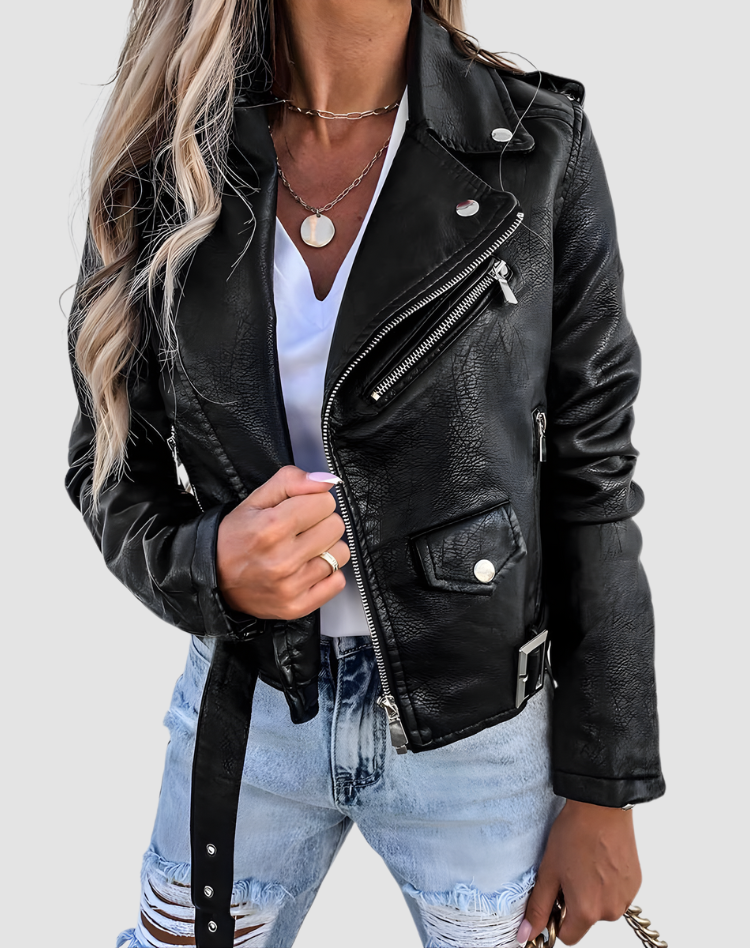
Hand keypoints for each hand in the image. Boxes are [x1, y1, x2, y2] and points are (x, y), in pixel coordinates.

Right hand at [216, 465, 350, 619]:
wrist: (212, 578)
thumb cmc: (234, 538)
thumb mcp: (255, 500)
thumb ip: (291, 481)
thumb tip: (327, 481)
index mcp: (272, 527)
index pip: (325, 502)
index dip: (313, 502)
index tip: (300, 510)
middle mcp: (283, 559)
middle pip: (336, 526)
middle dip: (321, 523)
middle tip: (301, 530)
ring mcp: (291, 586)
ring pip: (341, 554)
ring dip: (326, 548)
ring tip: (304, 550)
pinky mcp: (297, 606)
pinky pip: (338, 582)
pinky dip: (328, 574)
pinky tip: (307, 568)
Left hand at [518, 800, 641, 944]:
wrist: (601, 807)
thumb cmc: (574, 834)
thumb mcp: (548, 871)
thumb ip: (538, 907)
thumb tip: (526, 934)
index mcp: (587, 911)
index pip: (568, 936)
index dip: (557, 918)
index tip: (554, 897)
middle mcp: (610, 910)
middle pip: (585, 919)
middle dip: (575, 902)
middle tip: (569, 871)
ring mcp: (626, 897)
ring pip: (602, 906)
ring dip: (593, 892)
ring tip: (585, 863)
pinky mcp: (636, 883)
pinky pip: (617, 893)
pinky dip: (607, 883)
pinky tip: (600, 860)